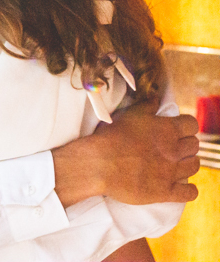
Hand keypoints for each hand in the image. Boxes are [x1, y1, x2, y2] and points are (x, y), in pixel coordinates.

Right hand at [53, 101, 199, 206]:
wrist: (98, 164)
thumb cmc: (111, 137)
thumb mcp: (128, 115)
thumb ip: (146, 106)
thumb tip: (156, 99)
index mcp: (166, 129)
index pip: (191, 124)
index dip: (185, 126)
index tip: (178, 129)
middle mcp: (174, 150)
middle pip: (194, 145)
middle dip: (187, 145)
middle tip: (175, 147)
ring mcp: (171, 172)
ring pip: (194, 166)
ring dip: (188, 164)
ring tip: (178, 164)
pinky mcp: (165, 191)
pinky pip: (189, 193)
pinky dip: (189, 190)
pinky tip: (182, 187)